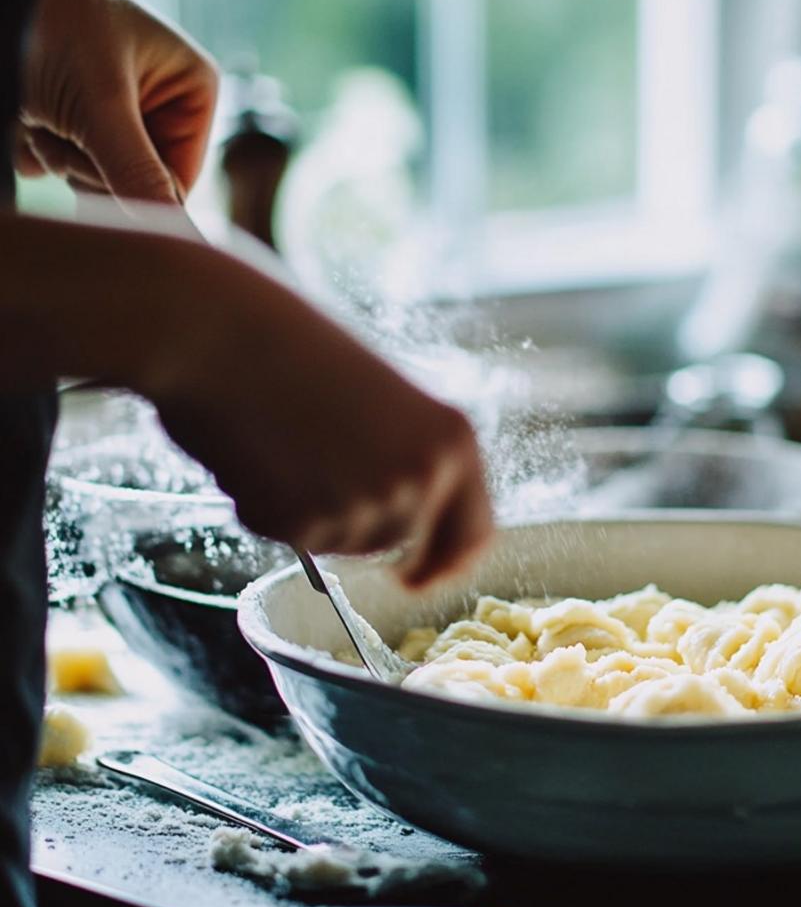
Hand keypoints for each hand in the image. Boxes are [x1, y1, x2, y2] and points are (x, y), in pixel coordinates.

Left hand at [17, 0, 217, 202]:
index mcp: (194, 89)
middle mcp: (162, 102)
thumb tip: (178, 238)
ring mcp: (116, 113)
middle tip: (61, 128)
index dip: (136, 185)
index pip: (180, 179)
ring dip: (58, 156)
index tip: (94, 159)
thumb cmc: (54, 20)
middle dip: (89, 165)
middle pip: (136, 184)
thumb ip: (138, 172)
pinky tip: (27, 114)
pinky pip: (62, 166)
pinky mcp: (75, 118)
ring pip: (96, 179)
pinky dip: (36, 149)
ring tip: (39, 113)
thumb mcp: (101, 103)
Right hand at [146, 246, 493, 587]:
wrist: (220, 333)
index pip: (474, 533)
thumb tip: (408, 521)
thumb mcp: (384, 400)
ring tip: (284, 440)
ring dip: (311, 510)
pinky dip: (269, 508)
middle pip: (399, 543)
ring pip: (342, 544)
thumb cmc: (295, 350)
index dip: (446, 560)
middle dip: (360, 523)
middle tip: (315, 464)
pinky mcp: (307, 526)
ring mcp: (366, 507)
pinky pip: (292, 539)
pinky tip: (256, 454)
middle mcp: (423, 479)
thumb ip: (407, 457)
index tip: (418, 574)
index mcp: (453, 440)